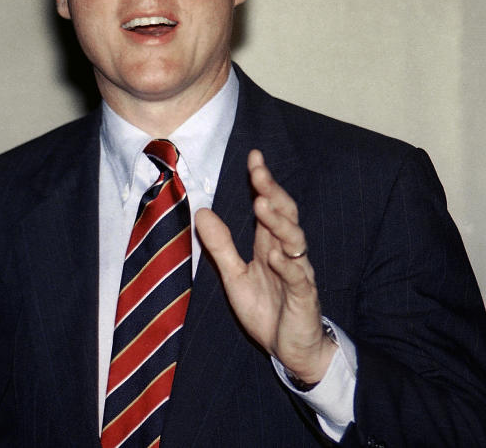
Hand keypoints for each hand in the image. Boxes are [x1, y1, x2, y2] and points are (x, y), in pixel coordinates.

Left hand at [196, 149, 335, 382]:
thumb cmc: (267, 310)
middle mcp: (287, 253)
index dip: (262, 182)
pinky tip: (276, 254)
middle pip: (285, 215)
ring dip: (279, 223)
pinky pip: (299, 278)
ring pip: (294, 241)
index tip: (254, 156)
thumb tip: (202, 212)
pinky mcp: (304, 297)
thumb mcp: (235, 276)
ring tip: (262, 204)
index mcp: (270, 245)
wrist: (292, 350)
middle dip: (272, 192)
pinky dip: (288, 265)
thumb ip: (221, 246)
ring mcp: (299, 273)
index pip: (269, 206)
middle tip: (258, 172)